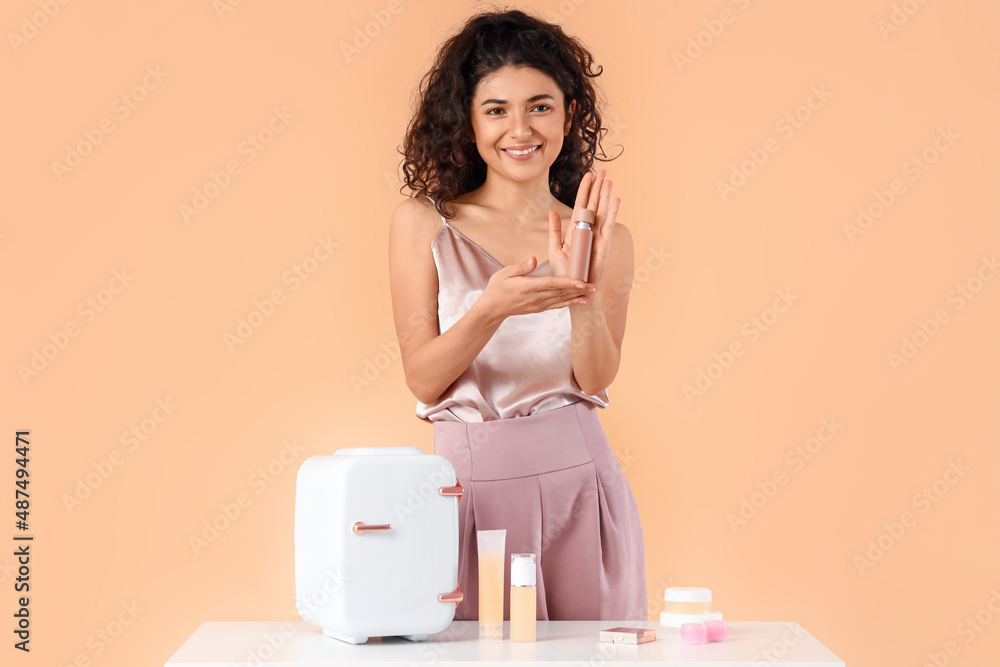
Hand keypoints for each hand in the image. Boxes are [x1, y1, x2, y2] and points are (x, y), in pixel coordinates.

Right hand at [479, 255, 590, 319]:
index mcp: (528, 287)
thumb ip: (520, 267)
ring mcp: (538, 305)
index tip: (581, 282)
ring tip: (592, 293)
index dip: (568, 283)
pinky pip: (557, 306)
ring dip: (578, 297)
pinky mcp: (539, 308)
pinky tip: (580, 301)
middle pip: (561, 293)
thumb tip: (533, 259)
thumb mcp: (504, 273)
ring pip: (561, 300)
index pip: (552, 284)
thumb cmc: (497, 288)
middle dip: (579, 290)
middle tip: (595, 286)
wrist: (492, 309)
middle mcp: (536, 298)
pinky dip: (570, 303)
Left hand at [547, 169, 619, 286]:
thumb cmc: (564, 273)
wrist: (573, 289)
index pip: (581, 205)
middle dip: (598, 188)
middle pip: (594, 204)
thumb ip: (554, 230)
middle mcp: (588, 231)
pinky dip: (612, 213)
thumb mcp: (555, 249)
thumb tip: (551, 211)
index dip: (584, 190)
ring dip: (605, 196)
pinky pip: (608, 226)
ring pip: (602, 212)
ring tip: (609, 180)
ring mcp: (597, 237)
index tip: (588, 175)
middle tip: (603, 171)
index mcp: (576, 230)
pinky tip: (615, 200)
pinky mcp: (603, 245)